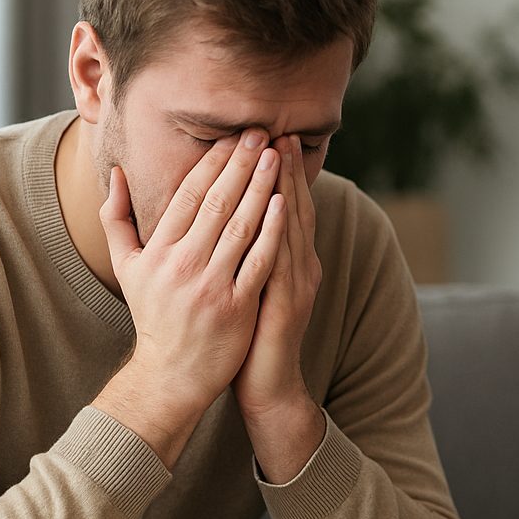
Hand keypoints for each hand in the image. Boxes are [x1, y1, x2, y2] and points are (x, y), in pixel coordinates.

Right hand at [97, 129, 282, 425]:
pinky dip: (271, 232)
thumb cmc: (153, 315)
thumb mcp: (126, 266)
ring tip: (276, 158)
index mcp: (159, 250)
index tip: (232, 137)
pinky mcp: (236, 306)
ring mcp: (210, 285)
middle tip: (261, 133)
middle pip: (216, 203)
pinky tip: (284, 204)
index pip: (188, 195)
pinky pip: (258, 261)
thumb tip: (116, 172)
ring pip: (240, 226)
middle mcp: (182, 264)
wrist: (171, 374)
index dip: (212, 162)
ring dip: (260, 188)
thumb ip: (117, 217)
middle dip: (240, 164)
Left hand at [234, 135, 325, 480]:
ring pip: (292, 227)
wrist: (266, 387)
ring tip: (280, 154)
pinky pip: (286, 258)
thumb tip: (220, 222)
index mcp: (286, 261)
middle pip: (292, 209)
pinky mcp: (288, 303)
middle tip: (278, 131)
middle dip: (285, 170)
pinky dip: (283, 228)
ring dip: (287, 188)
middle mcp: (298, 267)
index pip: (282, 208)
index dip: (278, 174)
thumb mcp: (243, 288)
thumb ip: (239, 254)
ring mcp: (297, 284)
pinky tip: (279, 204)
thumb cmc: (246, 338)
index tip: (268, 138)